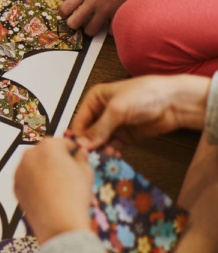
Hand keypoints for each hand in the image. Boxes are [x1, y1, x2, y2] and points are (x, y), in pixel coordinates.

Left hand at [14, 136, 93, 243]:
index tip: (76, 156)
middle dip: (55, 160)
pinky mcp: (15, 186)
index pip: (62, 142)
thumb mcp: (86, 172)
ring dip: (43, 171)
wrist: (59, 224)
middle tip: (67, 174)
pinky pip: (27, 179)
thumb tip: (80, 153)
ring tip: (57, 186)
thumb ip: (81, 158)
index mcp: (49, 146)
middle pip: (45, 153)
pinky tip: (47, 194)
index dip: (72, 150)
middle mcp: (30, 155)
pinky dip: (34, 183)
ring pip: (34, 166)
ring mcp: (20, 170)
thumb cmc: (74, 197)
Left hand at [59, 0, 145, 34]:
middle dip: (74, 24)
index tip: (67, 14)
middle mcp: (93, 1)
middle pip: (73, 23)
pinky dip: (110, 29)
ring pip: (90, 31)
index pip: (65, 8)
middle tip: (80, 21)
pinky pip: (110, 31)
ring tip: (95, 24)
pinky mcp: (119, 12)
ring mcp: (106, 8)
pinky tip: (111, 23)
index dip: (63, 14)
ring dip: (92, 28)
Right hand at [72, 75, 209, 149]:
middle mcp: (103, 111)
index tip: (78, 150)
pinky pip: (113, 146)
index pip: (79, 120)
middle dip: (90, 146)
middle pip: (89, 133)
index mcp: (96, 98)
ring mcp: (114, 124)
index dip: (78, 136)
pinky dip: (112, 152)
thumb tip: (83, 143)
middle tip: (92, 157)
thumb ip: (99, 128)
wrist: (175, 102)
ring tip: (105, 158)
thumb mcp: (117, 109)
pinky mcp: (125, 136)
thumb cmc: (147, 94)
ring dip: (101, 151)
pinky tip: (113, 156)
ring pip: (100, 142)